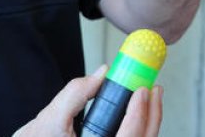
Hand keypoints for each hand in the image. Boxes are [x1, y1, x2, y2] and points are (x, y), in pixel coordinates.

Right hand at [12, 65, 162, 136]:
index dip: (140, 112)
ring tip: (149, 98)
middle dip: (152, 115)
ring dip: (148, 123)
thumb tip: (101, 73)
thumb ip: (75, 93)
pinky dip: (138, 131)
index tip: (143, 89)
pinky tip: (138, 115)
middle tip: (154, 89)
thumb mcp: (49, 119)